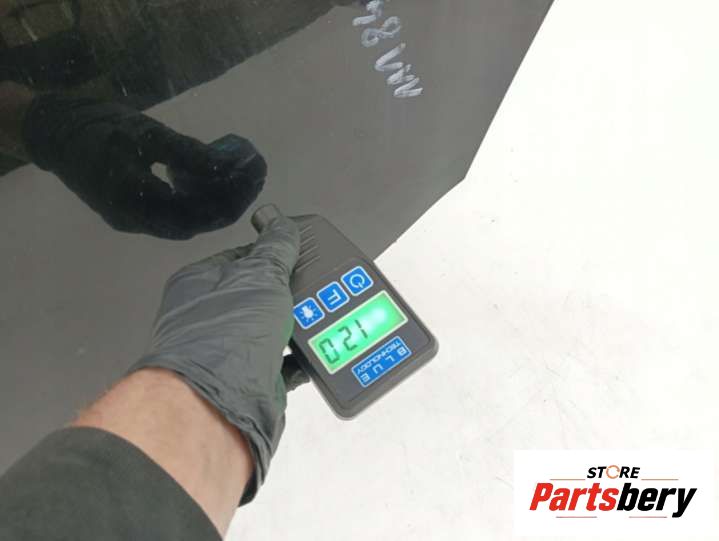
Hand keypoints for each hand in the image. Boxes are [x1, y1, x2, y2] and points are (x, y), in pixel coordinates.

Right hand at [21, 94, 265, 239]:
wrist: (55, 133)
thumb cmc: (100, 127)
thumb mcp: (146, 133)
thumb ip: (187, 153)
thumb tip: (227, 166)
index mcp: (138, 200)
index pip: (197, 212)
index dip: (229, 197)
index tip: (252, 175)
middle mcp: (136, 220)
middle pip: (195, 222)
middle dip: (228, 201)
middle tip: (254, 176)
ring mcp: (133, 221)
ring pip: (185, 222)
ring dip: (214, 204)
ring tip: (239, 178)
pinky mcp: (132, 215)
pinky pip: (172, 216)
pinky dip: (195, 202)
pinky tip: (208, 181)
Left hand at [130, 213, 303, 502]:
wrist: (218, 407)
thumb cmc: (222, 339)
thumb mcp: (260, 278)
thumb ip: (277, 250)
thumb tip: (283, 228)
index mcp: (202, 283)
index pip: (243, 257)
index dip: (274, 253)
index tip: (300, 253)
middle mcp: (212, 316)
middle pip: (262, 294)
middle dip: (291, 294)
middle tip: (316, 290)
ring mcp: (230, 350)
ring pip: (274, 329)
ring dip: (299, 326)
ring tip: (321, 320)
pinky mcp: (250, 379)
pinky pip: (283, 362)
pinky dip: (301, 359)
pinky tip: (316, 353)